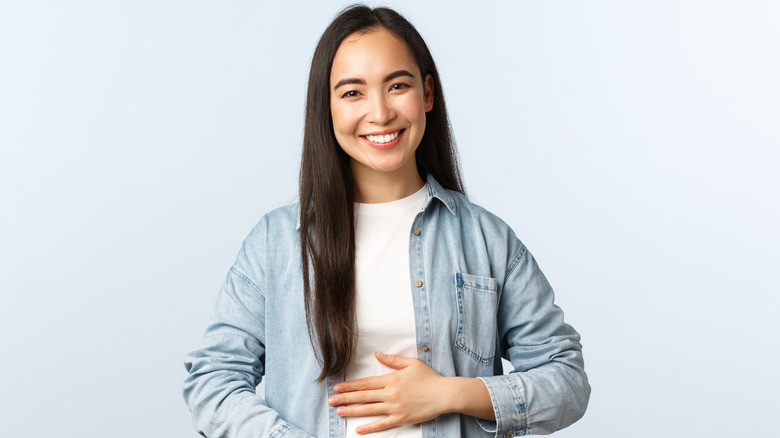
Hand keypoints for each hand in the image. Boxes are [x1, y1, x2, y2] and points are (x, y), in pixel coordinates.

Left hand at [327, 351, 449, 433]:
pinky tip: (358, 429)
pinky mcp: (401, 419)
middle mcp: (390, 394)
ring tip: (338, 412)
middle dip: (345, 398)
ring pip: (369, 410)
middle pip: (363, 396)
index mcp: (391, 379)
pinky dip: (369, 428)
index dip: (349, 385)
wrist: (444, 394)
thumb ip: (392, 359)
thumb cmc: (429, 378)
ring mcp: (395, 408)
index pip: (365, 383)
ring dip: (352, 411)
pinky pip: (382, 424)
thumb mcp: (411, 363)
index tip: (337, 386)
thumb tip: (377, 354)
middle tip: (330, 400)